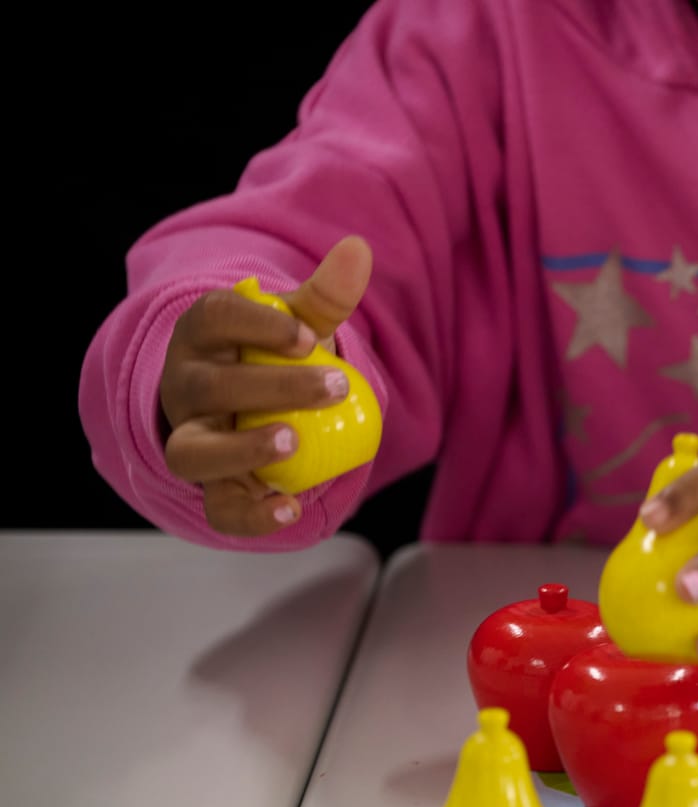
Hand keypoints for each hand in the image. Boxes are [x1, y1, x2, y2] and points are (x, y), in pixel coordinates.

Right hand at [159, 236, 372, 534]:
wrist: (248, 405)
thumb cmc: (271, 356)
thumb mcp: (297, 324)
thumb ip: (325, 296)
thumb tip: (358, 249)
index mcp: (203, 336)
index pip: (215, 318)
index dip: (257, 324)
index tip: (309, 337)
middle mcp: (185, 387)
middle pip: (208, 387)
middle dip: (270, 387)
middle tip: (335, 385)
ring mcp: (193, 438)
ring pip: (192, 451)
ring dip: (240, 449)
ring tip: (293, 441)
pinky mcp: (213, 485)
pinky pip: (219, 506)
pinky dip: (251, 514)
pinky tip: (290, 509)